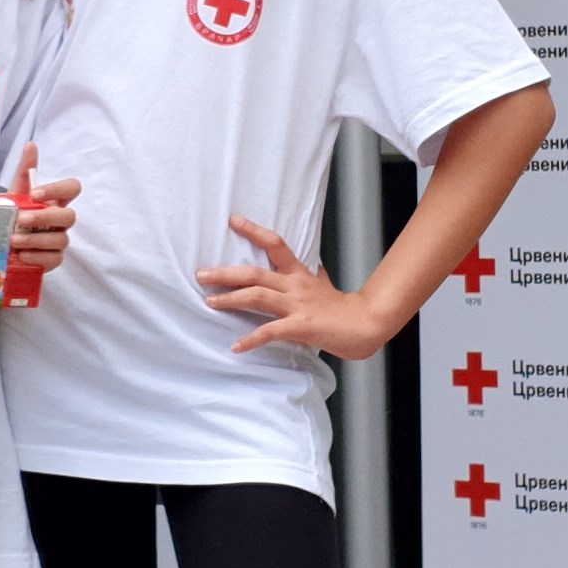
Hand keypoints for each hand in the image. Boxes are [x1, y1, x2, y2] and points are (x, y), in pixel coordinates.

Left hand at [4, 143, 78, 273]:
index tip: (35, 193)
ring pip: (60, 239)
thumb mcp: (15, 192)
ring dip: (36, 239)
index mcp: (55, 200)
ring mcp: (59, 240)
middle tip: (22, 219)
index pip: (73, 188)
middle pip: (69, 216)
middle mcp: (60, 220)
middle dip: (45, 217)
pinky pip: (54, 259)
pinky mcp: (52, 259)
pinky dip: (37, 257)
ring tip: (13, 240)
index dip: (58, 189)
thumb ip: (25, 170)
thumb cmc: (12, 214)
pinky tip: (22, 255)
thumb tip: (31, 144)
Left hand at [198, 218, 387, 359]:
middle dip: (225, 273)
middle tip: (201, 274)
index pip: (275, 244)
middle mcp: (295, 286)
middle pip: (255, 272)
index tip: (233, 220)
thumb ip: (316, 277)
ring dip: (230, 299)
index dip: (254, 231)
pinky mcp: (301, 327)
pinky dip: (251, 339)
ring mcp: (298, 306)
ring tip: (210, 302)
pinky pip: (271, 331)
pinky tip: (236, 347)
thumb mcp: (326, 286)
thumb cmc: (343, 308)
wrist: (365, 325)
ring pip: (258, 296)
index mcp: (300, 274)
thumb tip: (316, 269)